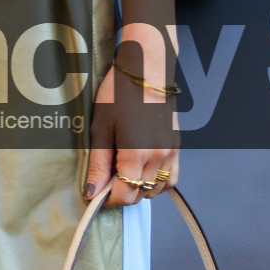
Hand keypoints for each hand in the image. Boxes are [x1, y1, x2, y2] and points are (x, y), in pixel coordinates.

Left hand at [85, 63, 178, 207]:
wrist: (147, 70)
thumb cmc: (119, 94)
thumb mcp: (101, 128)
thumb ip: (98, 164)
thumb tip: (92, 192)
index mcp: (137, 153)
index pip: (126, 194)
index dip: (109, 199)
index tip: (98, 192)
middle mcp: (158, 156)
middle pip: (140, 195)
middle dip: (122, 193)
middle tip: (107, 179)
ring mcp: (171, 152)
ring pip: (157, 190)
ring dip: (140, 189)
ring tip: (124, 173)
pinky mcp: (177, 146)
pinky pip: (171, 178)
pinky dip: (158, 182)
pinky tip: (143, 170)